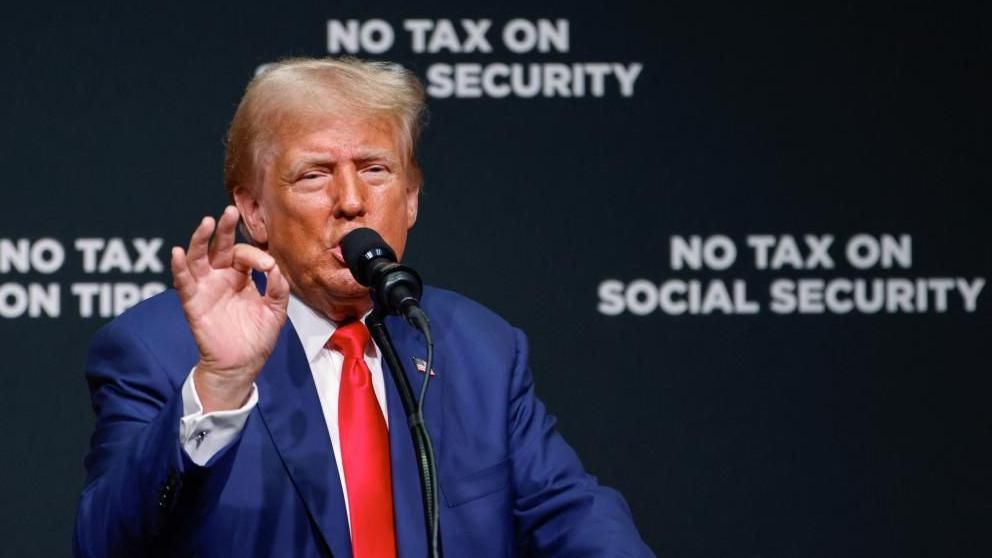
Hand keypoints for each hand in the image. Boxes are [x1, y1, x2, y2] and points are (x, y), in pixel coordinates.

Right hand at [171, 206, 289, 411]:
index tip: (269, 268)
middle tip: (229, 212)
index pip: (244, 254)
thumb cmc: (258, 337)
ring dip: (199, 240)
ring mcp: (206, 289)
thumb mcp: (276, 311)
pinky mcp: (194, 303)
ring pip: (198, 258)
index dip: (256, 256)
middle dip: (224, 229)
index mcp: (241, 277)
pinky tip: (178, 253)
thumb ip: (278, 288)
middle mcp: (221, 278)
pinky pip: (184, 283)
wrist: (242, 365)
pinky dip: (179, 267)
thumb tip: (276, 268)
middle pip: (219, 247)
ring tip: (206, 223)